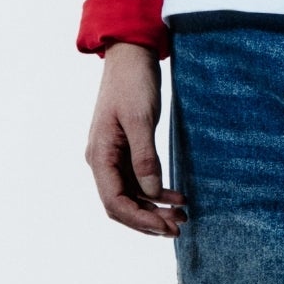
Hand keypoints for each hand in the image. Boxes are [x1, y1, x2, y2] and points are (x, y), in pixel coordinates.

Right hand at [85, 42, 186, 236]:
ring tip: (183, 215)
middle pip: (122, 204)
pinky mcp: (127, 150)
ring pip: (133, 195)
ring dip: (155, 208)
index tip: (165, 227)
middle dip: (149, 219)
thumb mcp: (141, 120)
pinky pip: (139, 181)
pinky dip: (157, 192)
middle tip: (179, 226)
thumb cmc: (133, 83)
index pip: (115, 202)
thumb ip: (145, 158)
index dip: (140, 219)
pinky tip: (178, 196)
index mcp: (99, 155)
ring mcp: (114, 157)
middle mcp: (102, 160)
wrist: (131, 55)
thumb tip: (151, 193)